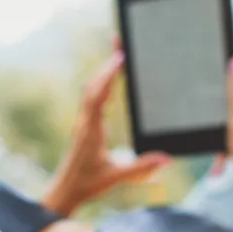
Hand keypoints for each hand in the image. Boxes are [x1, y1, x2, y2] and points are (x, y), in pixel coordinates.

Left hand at [41, 49, 171, 216]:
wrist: (65, 192)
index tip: (119, 58)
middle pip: (93, 85)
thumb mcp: (115, 177)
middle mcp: (85, 123)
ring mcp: (83, 123)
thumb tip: (167, 159)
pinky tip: (111, 79)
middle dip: (107, 63)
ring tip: (117, 52)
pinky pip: (92, 98)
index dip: (108, 77)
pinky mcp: (85, 126)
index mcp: (91, 131)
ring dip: (103, 71)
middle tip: (119, 39)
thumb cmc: (87, 185)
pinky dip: (102, 84)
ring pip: (91, 90)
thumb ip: (140, 168)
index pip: (98, 97)